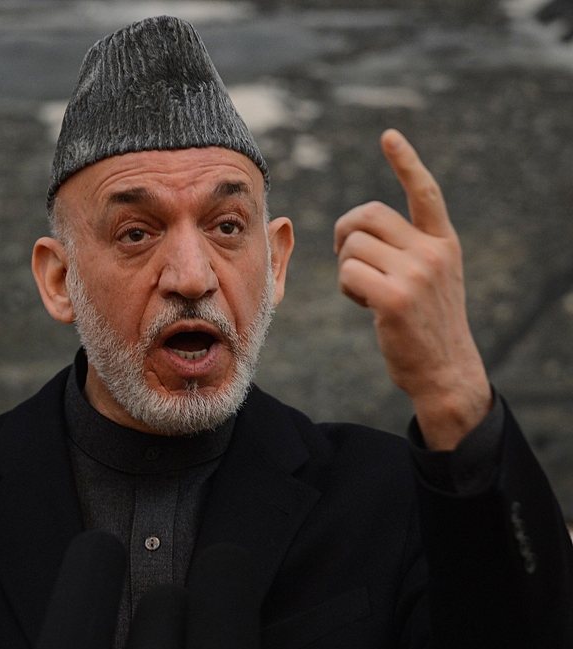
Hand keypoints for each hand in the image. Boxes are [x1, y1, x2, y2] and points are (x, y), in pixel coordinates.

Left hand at [334, 129, 491, 449]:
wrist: (444, 370)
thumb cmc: (424, 323)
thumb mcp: (428, 276)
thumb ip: (406, 247)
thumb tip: (359, 228)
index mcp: (443, 242)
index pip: (425, 192)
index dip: (405, 162)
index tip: (389, 135)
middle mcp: (433, 252)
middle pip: (366, 215)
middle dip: (345, 232)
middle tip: (349, 257)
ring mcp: (416, 274)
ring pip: (351, 247)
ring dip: (347, 269)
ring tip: (367, 292)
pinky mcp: (394, 298)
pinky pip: (348, 274)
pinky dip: (347, 289)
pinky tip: (366, 305)